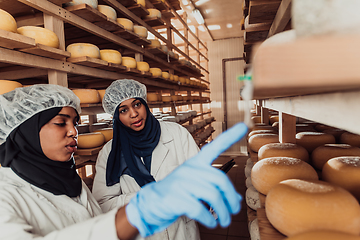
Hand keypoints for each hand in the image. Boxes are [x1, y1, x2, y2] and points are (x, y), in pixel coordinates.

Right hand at [125, 122, 247, 236]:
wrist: (152, 202)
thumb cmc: (179, 193)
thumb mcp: (198, 188)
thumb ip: (216, 190)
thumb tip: (236, 200)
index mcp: (196, 163)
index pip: (214, 147)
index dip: (229, 137)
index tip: (243, 126)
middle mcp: (190, 169)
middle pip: (220, 179)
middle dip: (231, 198)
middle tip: (234, 211)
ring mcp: (181, 182)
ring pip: (213, 196)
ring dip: (223, 212)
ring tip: (224, 221)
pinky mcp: (176, 197)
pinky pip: (201, 209)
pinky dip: (210, 219)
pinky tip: (212, 222)